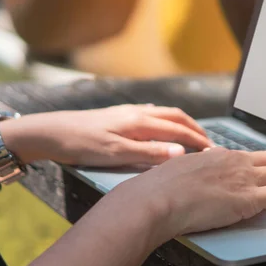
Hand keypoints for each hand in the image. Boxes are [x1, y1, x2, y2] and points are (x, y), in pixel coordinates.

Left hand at [0, 104, 213, 165]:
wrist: (52, 132)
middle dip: (195, 128)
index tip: (212, 150)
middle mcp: (138, 112)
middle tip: (209, 142)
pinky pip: (153, 113)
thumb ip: (149, 153)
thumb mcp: (116, 154)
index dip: (197, 140)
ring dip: (182, 123)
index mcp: (141, 122)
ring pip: (165, 113)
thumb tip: (180, 153)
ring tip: (192, 134)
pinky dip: (167, 120)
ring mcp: (129, 112)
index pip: (178, 129)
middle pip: (176, 116)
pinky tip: (163, 125)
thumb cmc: (82, 145)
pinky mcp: (120, 115)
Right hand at [115, 148, 265, 239]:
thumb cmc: (160, 189)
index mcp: (219, 155)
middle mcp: (236, 162)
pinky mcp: (250, 199)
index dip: (264, 163)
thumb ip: (195, 168)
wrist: (157, 199)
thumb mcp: (179, 170)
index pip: (250, 157)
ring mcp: (245, 179)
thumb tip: (199, 165)